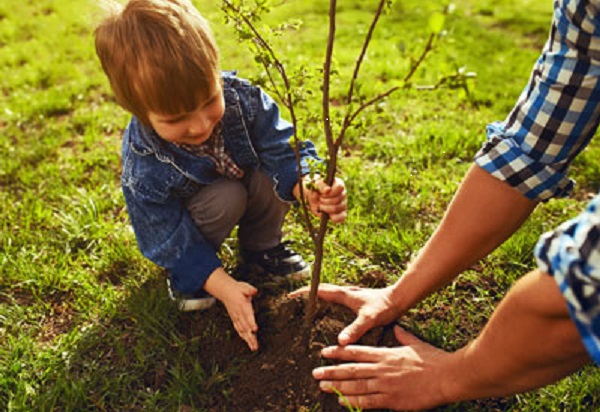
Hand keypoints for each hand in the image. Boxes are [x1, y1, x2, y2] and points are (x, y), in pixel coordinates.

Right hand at [204, 268, 258, 350]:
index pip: (247, 315)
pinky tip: (247, 342)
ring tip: (253, 347)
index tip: (255, 329)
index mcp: (243, 306)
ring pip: (242, 330)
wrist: (226, 291)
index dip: (251, 323)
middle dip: (250, 337)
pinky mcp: (235, 320)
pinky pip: (239, 329)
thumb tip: (255, 291)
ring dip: (248, 339)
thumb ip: (250, 290)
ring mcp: (236, 318)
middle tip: (255, 345)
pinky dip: (243, 336)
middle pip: (245, 327)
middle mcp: (239, 314)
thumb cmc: (237, 289)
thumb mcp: (244, 287)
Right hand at [289, 283, 400, 344]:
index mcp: (344, 295)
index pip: (318, 291)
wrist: (399, 300)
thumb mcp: (369, 319)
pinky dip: (325, 303)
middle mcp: (345, 293)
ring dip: (315, 298)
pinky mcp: (354, 301)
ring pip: (327, 294)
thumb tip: (340, 341)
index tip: (290, 296)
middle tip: (293, 302)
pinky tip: (326, 314)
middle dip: (306, 294)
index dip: (304, 293)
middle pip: (320, 291)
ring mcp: (349, 296)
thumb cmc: (385, 307)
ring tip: (304, 308)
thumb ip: (355, 329)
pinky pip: (334, 300)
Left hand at [295, 176, 347, 222]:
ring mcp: (343, 203)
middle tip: (319, 199)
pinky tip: (328, 215)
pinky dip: (334, 218)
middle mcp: (342, 193)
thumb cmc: (315, 189)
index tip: (322, 194)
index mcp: (338, 183)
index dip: (330, 192)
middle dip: (325, 201)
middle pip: (337, 199)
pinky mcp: (341, 213)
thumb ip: (320, 185)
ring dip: (326, 208)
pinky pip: (342, 217)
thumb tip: (327, 190)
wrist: (312, 197)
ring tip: (320, 206)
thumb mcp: (315, 184)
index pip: (340, 187)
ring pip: (337, 208)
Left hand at [312, 326, 455, 410]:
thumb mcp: (414, 343)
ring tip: (322, 386)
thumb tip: (397, 327)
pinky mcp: (392, 400)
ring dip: (337, 387)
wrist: (447, 376)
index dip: (339, 352)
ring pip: (355, 386)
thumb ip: (402, 336)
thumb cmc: (433, 359)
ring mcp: (385, 385)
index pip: (356, 352)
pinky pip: (368, 402)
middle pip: (350, 369)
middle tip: (315, 372)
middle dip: (331, 371)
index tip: (325, 352)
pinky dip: (354, 402)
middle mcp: (381, 368)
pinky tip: (341, 402)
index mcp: (385, 354)